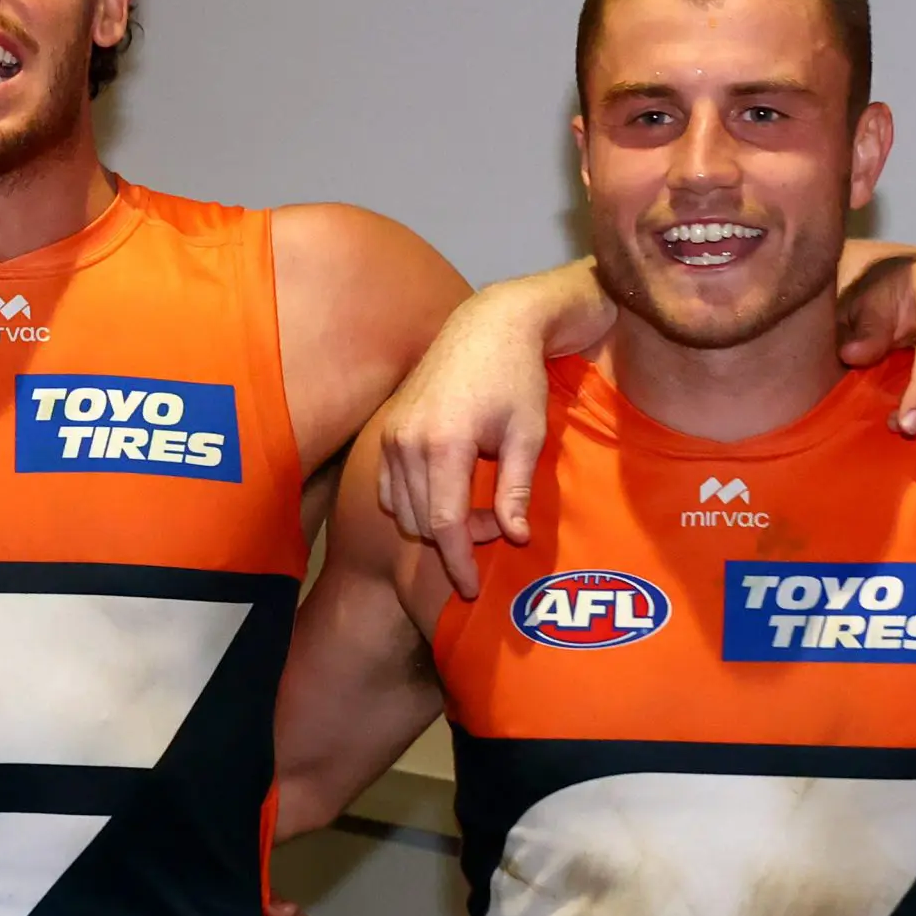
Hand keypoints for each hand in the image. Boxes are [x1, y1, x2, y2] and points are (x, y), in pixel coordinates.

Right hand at [375, 327, 546, 602]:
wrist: (488, 326)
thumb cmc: (517, 378)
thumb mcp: (528, 435)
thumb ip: (515, 490)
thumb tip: (513, 538)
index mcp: (444, 445)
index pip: (444, 525)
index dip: (457, 563)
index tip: (469, 588)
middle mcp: (407, 443)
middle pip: (421, 522)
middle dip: (454, 540)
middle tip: (494, 526)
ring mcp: (391, 437)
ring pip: (402, 509)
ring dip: (434, 522)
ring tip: (474, 507)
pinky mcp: (387, 431)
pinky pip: (391, 488)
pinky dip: (414, 503)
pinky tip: (446, 491)